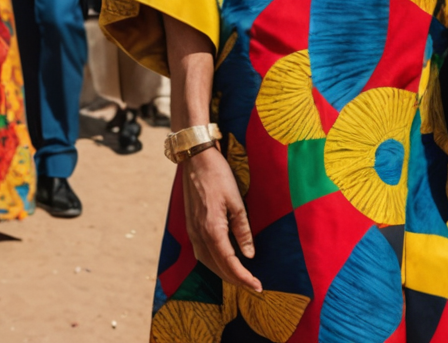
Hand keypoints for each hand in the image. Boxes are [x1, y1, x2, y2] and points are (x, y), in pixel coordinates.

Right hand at [180, 149, 260, 291]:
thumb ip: (242, 229)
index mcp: (212, 229)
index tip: (257, 286)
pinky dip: (214, 262)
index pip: (228, 262)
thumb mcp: (236, 201)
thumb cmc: (218, 176)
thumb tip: (249, 254)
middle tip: (253, 286)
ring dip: (223, 272)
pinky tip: (223, 262)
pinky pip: (201, 252)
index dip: (243, 277)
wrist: (195, 160)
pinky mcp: (191, 225)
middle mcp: (198, 234)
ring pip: (207, 262)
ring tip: (241, 278)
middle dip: (235, 279)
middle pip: (216, 266)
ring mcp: (192, 231)